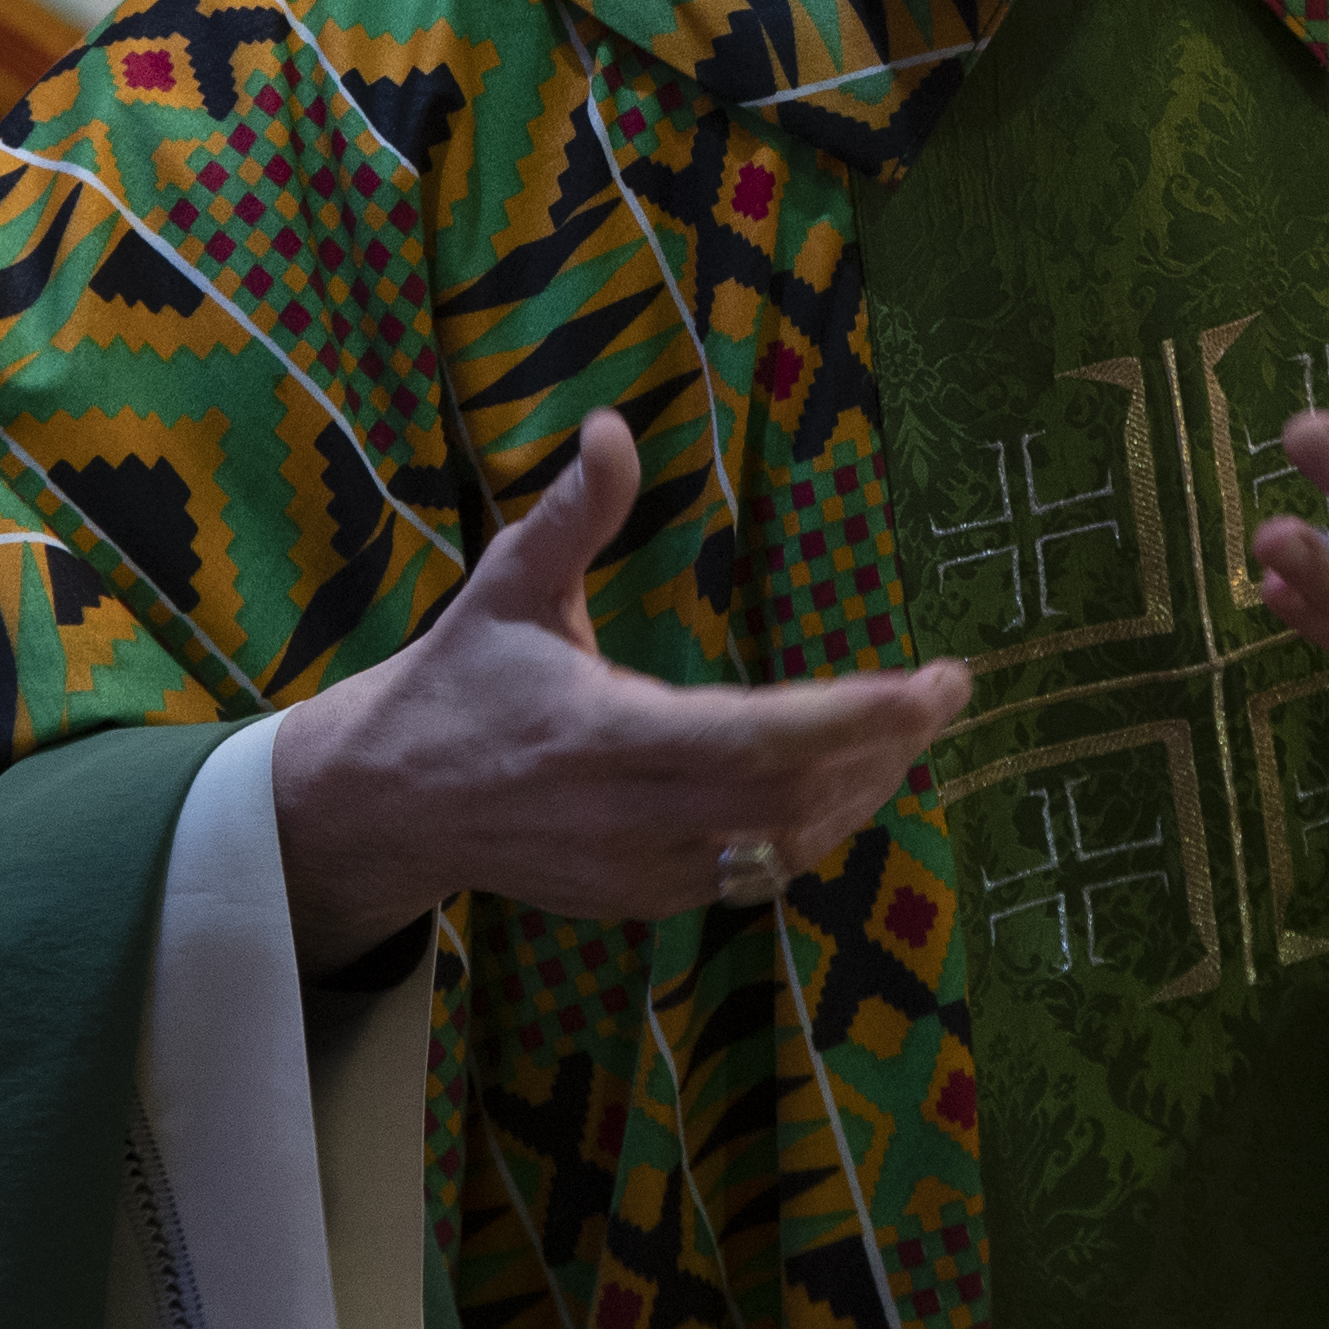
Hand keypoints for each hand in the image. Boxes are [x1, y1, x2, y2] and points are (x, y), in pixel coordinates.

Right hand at [266, 411, 970, 963]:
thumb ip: (568, 514)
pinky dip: (811, 828)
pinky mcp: (644, 902)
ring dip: (860, 791)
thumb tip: (610, 426)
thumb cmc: (456, 684)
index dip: (856, 717)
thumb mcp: (506, 588)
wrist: (386, 807)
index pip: (759, 737)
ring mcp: (641, 872)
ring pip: (785, 846)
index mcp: (603, 735)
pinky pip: (754, 875)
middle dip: (884, 749)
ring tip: (911, 731)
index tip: (933, 685)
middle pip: (795, 799)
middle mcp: (631, 818)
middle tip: (942, 694)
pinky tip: (845, 782)